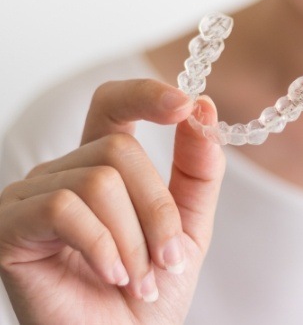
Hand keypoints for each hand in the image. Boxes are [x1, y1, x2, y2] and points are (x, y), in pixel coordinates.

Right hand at [0, 80, 225, 323]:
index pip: (113, 105)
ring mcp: (31, 196)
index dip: (145, 94)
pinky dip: (102, 246)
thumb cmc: (151, 288)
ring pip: (98, 181)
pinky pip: (64, 208)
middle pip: (119, 149)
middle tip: (169, 259)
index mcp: (103, 166)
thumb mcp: (188, 224)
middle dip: (158, 209)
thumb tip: (204, 108)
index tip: (186, 105)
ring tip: (140, 279)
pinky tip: (113, 276)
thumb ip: (198, 169)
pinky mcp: (10, 226)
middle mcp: (64, 171)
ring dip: (134, 238)